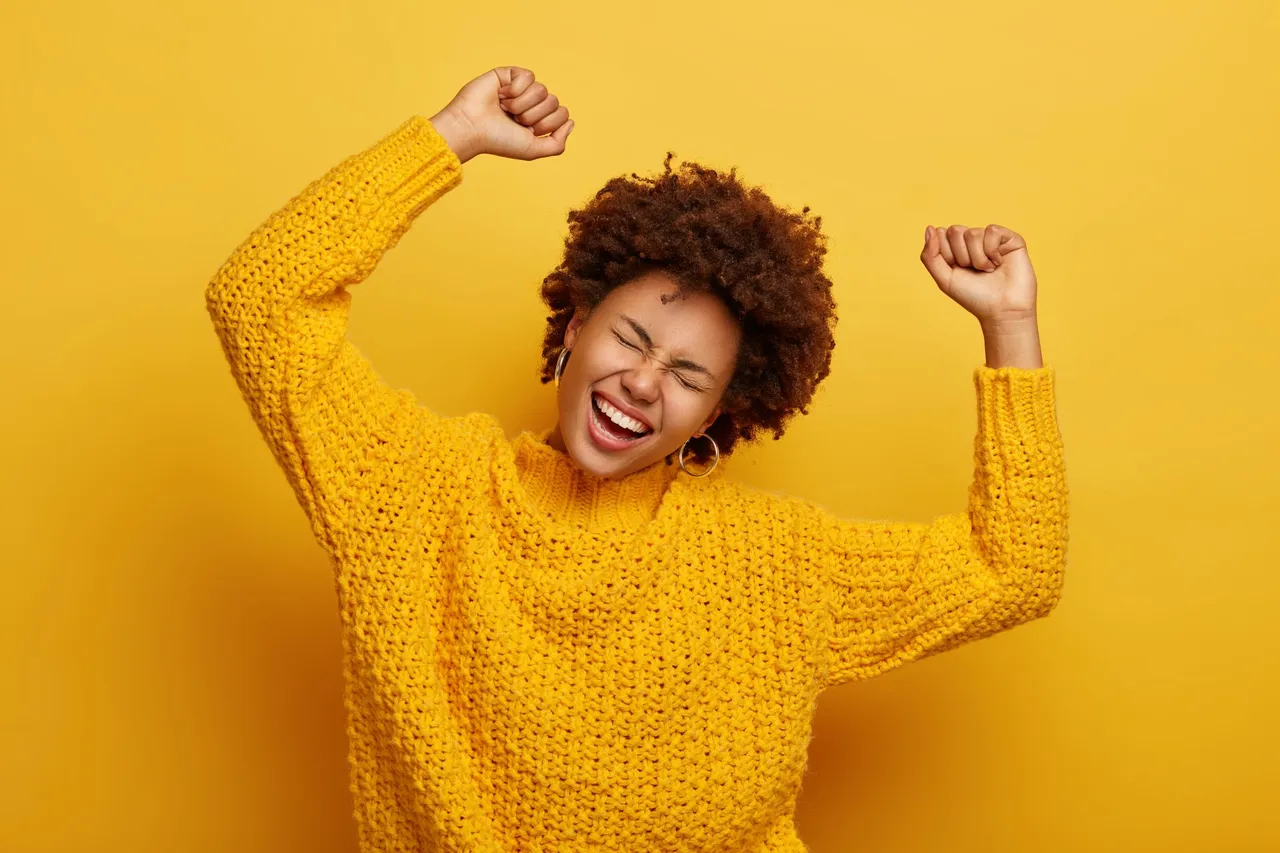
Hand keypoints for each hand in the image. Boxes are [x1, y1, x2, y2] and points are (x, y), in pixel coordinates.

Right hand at [429, 66, 574, 163]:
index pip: (562, 114)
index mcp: (538, 120)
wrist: (472, 127)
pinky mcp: (510, 75)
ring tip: (505, 109)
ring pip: (542, 89)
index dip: (547, 124)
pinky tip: (501, 95)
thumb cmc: (499, 141)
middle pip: (554, 101)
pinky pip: (528, 76)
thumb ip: (558, 144)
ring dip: (522, 104)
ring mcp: (521, 89)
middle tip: (514, 120)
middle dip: (534, 115)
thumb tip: (571, 122)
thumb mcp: (533, 150)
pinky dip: (515, 89)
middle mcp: (531, 104)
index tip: (527, 131)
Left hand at [920, 224, 1036, 328]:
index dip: (947, 254)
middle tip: (974, 271)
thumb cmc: (974, 297)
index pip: (941, 234)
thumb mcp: (944, 279)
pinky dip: (992, 251)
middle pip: (955, 231)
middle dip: (962, 256)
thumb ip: (930, 256)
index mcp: (955, 249)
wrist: (1002, 310)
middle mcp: (973, 241)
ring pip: (972, 233)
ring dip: (978, 258)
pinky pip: (991, 230)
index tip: (957, 270)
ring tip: (988, 270)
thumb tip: (930, 228)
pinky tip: (999, 262)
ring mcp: (991, 239)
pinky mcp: (1009, 238)